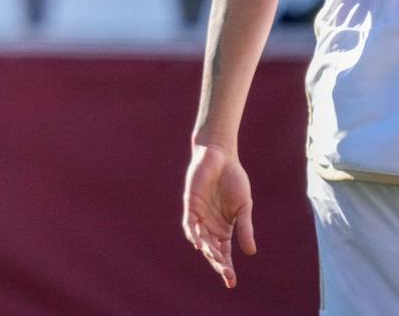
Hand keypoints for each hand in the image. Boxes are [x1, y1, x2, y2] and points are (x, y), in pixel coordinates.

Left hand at [183, 143, 255, 287]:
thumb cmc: (234, 181)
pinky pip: (189, 222)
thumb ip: (245, 228)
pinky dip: (193, 232)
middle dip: (218, 263)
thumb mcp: (244, 208)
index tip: (231, 283)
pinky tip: (198, 242)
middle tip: (226, 274)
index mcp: (223, 229)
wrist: (221, 157)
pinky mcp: (191, 204)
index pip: (223, 253)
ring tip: (215, 259)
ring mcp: (199, 215)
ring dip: (208, 250)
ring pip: (200, 238)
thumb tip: (250, 253)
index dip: (226, 267)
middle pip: (211, 249)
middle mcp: (210, 225)